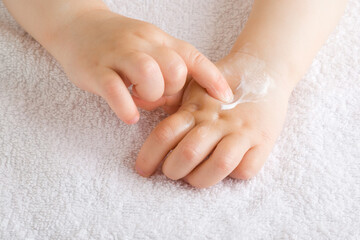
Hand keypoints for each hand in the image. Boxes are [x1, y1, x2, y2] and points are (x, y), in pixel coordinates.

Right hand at [51, 9, 232, 123]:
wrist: (77, 25)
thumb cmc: (119, 43)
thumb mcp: (149, 48)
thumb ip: (169, 71)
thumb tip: (184, 104)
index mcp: (159, 40)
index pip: (193, 56)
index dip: (213, 78)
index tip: (227, 98)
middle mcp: (142, 44)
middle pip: (174, 68)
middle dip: (171, 90)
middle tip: (157, 97)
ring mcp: (118, 55)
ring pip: (147, 74)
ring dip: (150, 96)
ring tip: (141, 100)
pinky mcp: (95, 69)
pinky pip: (114, 88)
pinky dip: (126, 107)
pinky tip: (129, 115)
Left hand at [135, 53, 292, 187]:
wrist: (264, 68)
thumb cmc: (221, 82)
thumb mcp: (194, 86)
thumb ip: (171, 102)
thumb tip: (140, 105)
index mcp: (196, 108)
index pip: (165, 133)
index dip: (149, 156)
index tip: (142, 170)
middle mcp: (217, 120)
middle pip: (188, 153)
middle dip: (173, 170)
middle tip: (172, 171)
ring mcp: (242, 131)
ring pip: (218, 165)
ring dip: (200, 178)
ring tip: (194, 176)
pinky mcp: (264, 141)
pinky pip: (246, 169)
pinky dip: (232, 175)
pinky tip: (226, 169)